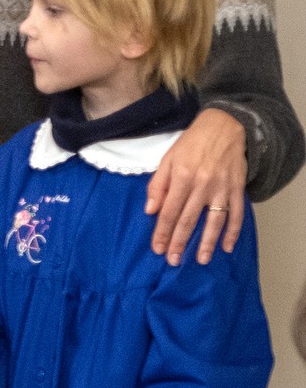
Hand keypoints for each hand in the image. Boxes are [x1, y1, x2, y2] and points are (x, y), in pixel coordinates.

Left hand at [145, 108, 245, 265]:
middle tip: (173, 261)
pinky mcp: (237, 188)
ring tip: (201, 260)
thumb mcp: (167, 159)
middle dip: (180, 242)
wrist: (224, 126)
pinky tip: (227, 247)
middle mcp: (202, 185)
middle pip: (189, 220)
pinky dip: (233, 231)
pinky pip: (236, 214)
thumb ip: (158, 185)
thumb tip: (150, 210)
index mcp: (182, 177)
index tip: (157, 248)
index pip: (169, 212)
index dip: (162, 232)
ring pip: (214, 221)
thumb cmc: (191, 143)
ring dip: (207, 243)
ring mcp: (222, 188)